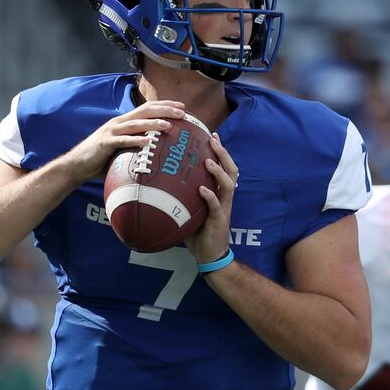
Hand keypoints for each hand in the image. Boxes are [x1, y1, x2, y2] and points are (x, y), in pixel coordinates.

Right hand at [58, 100, 185, 183]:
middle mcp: (119, 122)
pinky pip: (123, 140)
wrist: (77, 165)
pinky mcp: (106, 143)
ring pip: (136, 124)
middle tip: (183, 112)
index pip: (148, 108)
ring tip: (170, 125)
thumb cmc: (102, 160)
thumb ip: (138, 147)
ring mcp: (112, 131)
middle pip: (145, 111)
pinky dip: (136, 140)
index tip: (182, 107)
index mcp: (125, 122)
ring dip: (154, 123)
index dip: (165, 105)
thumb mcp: (123, 150)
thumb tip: (159, 154)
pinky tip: (149, 142)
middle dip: (165, 109)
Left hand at [186, 134, 238, 264]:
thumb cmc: (198, 231)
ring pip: (228, 185)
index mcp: (220, 192)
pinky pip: (216, 206)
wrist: (209, 254)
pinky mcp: (219, 220)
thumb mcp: (191, 209)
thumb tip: (159, 181)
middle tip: (213, 139)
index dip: (220, 151)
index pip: (224, 167)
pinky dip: (210, 196)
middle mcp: (225, 197)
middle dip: (223, 153)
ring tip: (208, 161)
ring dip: (218, 172)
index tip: (212, 135)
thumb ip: (183, 195)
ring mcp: (224, 208)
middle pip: (231, 170)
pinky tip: (202, 189)